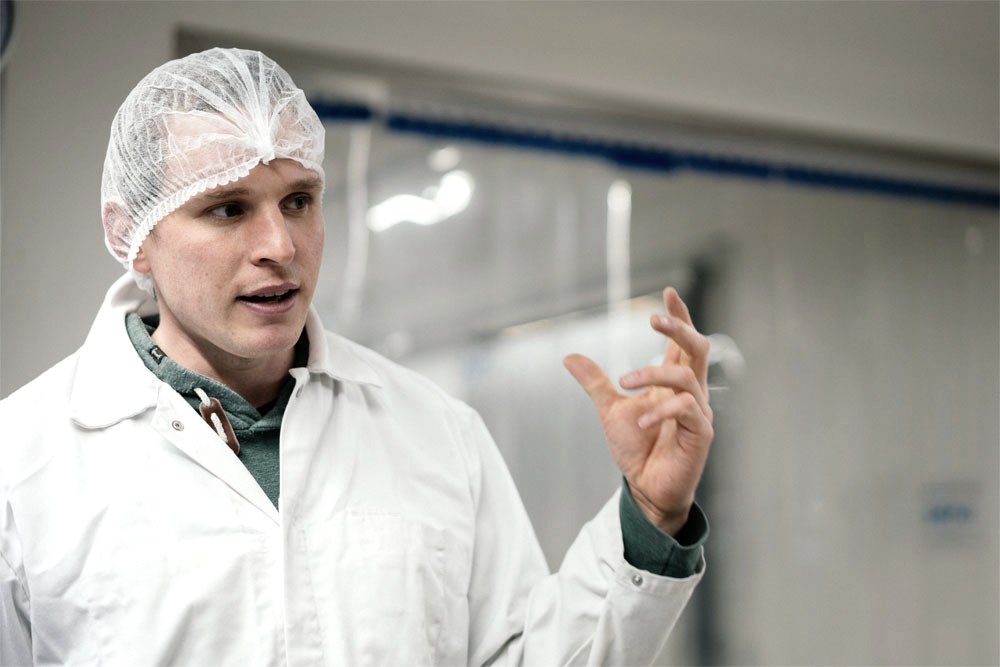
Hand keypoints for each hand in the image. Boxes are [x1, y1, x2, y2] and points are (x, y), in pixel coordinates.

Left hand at [564, 287, 713, 536]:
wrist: (644, 488)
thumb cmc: (635, 448)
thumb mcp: (609, 409)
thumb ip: (595, 382)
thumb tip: (568, 356)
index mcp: (672, 382)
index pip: (682, 342)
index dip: (679, 316)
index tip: (667, 292)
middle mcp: (691, 392)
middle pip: (698, 348)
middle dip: (679, 328)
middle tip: (653, 319)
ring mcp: (699, 412)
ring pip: (686, 377)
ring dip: (652, 374)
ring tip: (625, 383)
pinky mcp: (701, 433)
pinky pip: (686, 409)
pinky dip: (660, 411)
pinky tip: (641, 420)